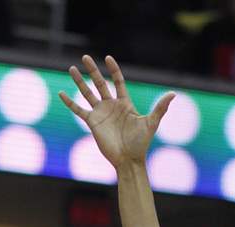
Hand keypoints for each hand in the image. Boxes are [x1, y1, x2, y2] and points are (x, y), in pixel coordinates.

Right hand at [59, 54, 173, 170]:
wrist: (129, 160)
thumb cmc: (141, 143)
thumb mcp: (151, 123)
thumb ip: (160, 108)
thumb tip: (173, 94)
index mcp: (125, 103)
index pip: (118, 81)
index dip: (113, 70)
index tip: (108, 58)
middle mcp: (111, 106)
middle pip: (100, 83)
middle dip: (92, 70)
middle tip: (85, 57)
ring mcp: (101, 114)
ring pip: (87, 93)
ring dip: (79, 81)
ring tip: (71, 68)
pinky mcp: (92, 123)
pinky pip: (78, 110)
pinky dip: (70, 102)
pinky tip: (61, 93)